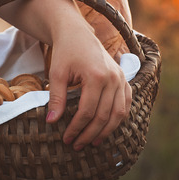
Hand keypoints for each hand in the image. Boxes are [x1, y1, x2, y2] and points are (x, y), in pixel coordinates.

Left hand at [45, 26, 131, 150]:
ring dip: (106, 131)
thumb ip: (56, 99)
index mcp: (96, 76)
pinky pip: (126, 104)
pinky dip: (118, 118)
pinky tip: (107, 128)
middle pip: (104, 116)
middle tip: (77, 145)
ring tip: (93, 142)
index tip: (67, 139)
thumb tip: (52, 122)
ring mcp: (121, 78)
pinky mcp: (124, 79)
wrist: (78, 34)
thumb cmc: (65, 53)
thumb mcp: (57, 74)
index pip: (87, 111)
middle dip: (90, 134)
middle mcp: (113, 78)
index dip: (76, 128)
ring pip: (119, 113)